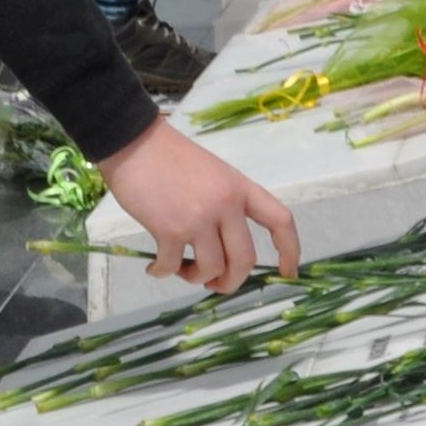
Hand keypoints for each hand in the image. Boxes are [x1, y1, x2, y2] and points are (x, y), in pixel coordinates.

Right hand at [98, 119, 301, 294]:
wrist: (134, 142)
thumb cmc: (170, 156)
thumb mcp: (213, 174)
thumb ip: (224, 204)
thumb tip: (222, 245)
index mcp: (241, 188)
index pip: (280, 220)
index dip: (290, 251)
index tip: (289, 273)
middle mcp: (226, 205)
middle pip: (245, 260)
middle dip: (232, 282)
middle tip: (215, 284)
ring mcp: (199, 218)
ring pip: (212, 269)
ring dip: (196, 278)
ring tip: (181, 270)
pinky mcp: (170, 230)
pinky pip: (172, 267)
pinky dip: (162, 272)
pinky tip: (154, 267)